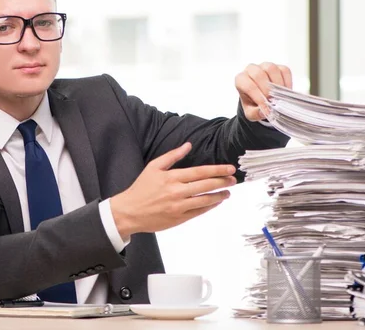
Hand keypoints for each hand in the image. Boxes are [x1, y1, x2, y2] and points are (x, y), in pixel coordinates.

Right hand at [110, 142, 236, 239]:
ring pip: (205, 200)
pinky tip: (216, 202)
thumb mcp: (154, 167)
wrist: (130, 212)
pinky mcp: (179, 218)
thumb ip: (172, 155)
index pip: (200, 172)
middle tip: (234, 179)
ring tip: (228, 191)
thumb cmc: (141, 188)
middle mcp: (177, 192)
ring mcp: (179, 207)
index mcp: (172, 177)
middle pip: (206, 186)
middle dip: (222, 181)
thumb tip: (188, 145)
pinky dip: (209, 206)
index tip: (229, 168)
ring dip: (219, 195)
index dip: (217, 170)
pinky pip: (199, 212)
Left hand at [235, 62, 291, 120]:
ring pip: (271, 69)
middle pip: (259, 74)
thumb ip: (255, 113)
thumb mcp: (251, 113)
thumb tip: (264, 112)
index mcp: (241, 79)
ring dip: (277, 84)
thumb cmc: (253, 103)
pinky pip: (284, 70)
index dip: (259, 98)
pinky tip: (285, 92)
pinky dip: (287, 82)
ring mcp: (264, 66)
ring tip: (280, 97)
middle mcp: (251, 69)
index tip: (267, 110)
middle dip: (267, 90)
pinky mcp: (277, 66)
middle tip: (273, 102)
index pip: (249, 86)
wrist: (260, 98)